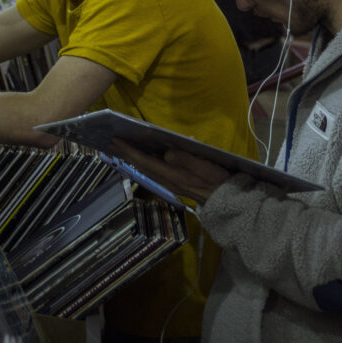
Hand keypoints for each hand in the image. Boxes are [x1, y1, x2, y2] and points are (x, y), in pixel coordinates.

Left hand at [111, 139, 230, 203]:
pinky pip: (156, 171)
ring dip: (135, 157)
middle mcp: (168, 180)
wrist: (228, 202)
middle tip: (113, 141)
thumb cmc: (217, 180)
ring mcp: (172, 183)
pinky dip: (147, 161)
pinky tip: (147, 155)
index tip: (115, 140)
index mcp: (173, 175)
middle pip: (143, 166)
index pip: (145, 161)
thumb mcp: (204, 166)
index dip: (129, 150)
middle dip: (127, 153)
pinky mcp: (178, 183)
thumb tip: (167, 153)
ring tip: (125, 147)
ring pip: (148, 169)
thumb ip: (186, 159)